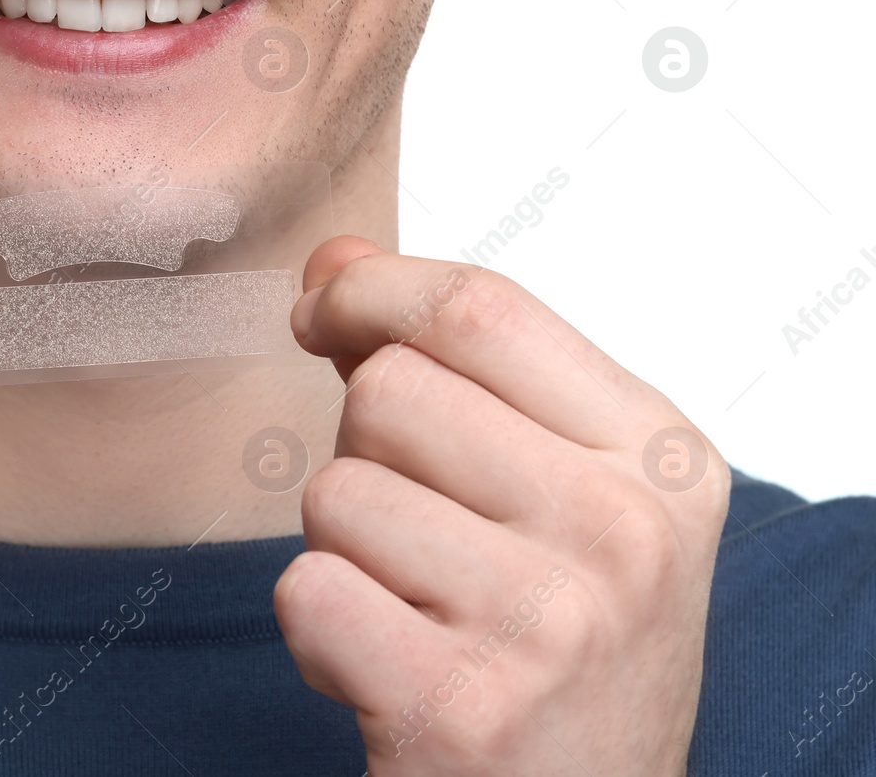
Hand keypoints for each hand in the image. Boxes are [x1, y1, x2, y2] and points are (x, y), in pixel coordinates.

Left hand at [274, 237, 728, 775]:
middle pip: (390, 390)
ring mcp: (551, 624)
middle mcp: (625, 531)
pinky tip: (386, 667)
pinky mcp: (462, 710)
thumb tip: (333, 256)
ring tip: (415, 607)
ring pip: (336, 490)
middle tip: (418, 532)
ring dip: (343, 548)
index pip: (480, 306)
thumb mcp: (554, 487)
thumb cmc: (558, 639)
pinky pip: (307, 590)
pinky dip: (318, 628)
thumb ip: (449, 362)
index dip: (370, 289)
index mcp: (660, 453)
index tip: (321, 311)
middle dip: (364, 450)